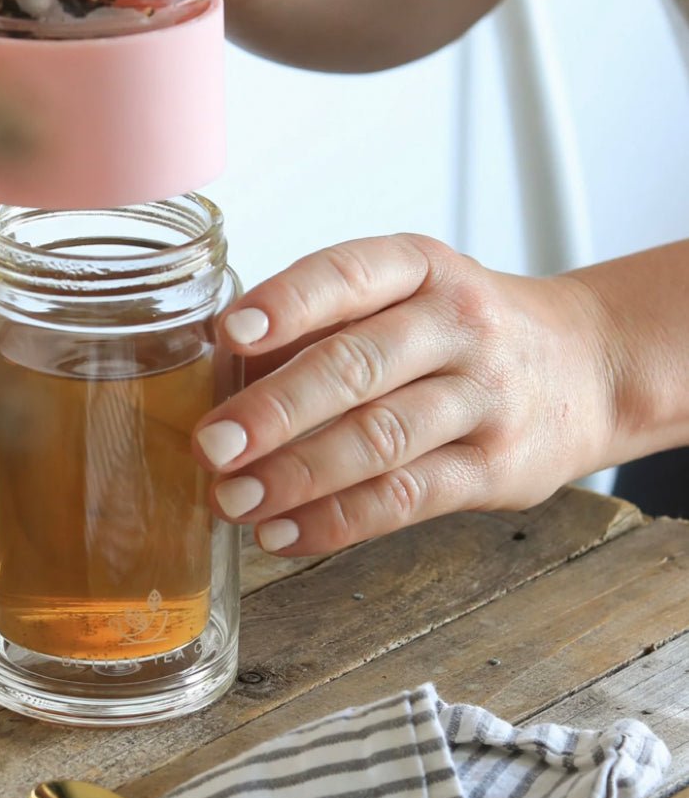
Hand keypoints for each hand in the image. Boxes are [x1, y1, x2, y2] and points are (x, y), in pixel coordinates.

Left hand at [193, 233, 614, 554]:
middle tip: (212, 444)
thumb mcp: (402, 295)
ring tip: (233, 499)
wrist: (585, 365)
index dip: (288, 303)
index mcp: (418, 266)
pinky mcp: (497, 468)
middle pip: (357, 366)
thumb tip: (218, 372)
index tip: (230, 333)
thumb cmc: (457, 329)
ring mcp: (483, 396)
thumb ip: (321, 323)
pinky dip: (338, 520)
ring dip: (296, 476)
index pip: (347, 274)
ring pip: (379, 438)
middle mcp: (455, 323)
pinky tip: (284, 531)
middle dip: (275, 409)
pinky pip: (407, 497)